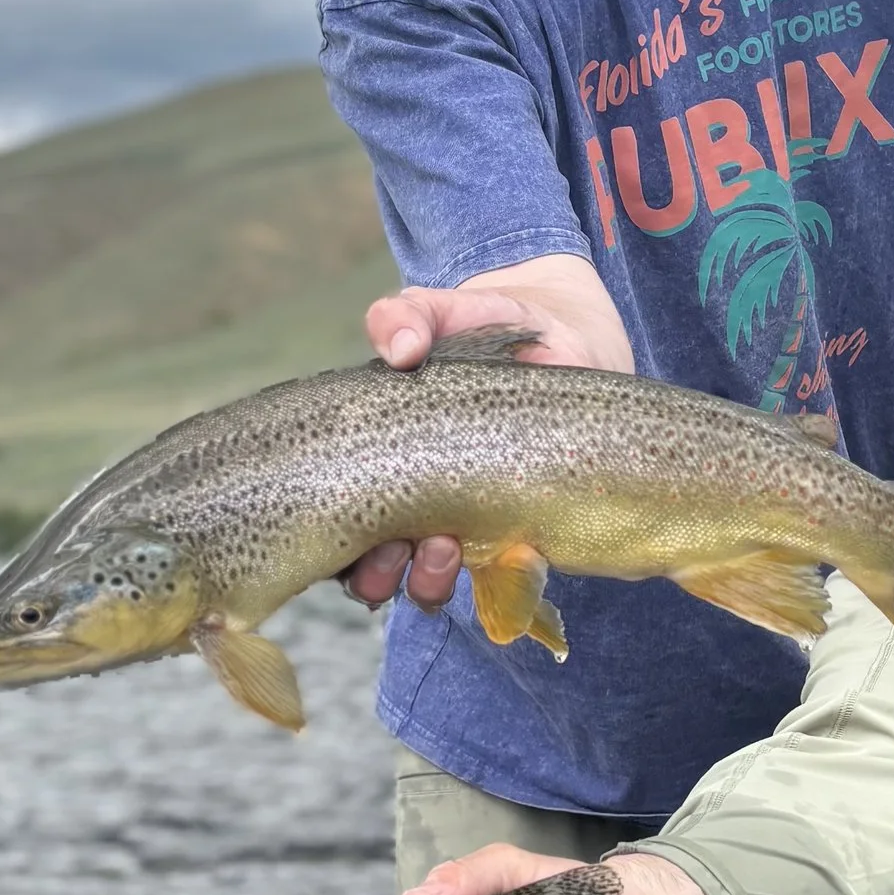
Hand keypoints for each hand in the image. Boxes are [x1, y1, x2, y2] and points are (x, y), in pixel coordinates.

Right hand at [339, 254, 633, 611]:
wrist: (563, 332)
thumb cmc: (483, 326)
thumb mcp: (439, 312)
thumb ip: (404, 316)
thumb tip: (400, 349)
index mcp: (378, 463)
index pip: (335, 524)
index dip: (330, 543)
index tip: (344, 528)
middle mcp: (416, 504)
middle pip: (374, 569)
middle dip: (376, 574)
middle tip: (397, 547)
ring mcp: (472, 522)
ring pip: (432, 582)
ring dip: (428, 580)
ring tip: (445, 549)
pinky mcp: (529, 528)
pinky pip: (511, 575)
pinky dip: (509, 573)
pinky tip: (517, 549)